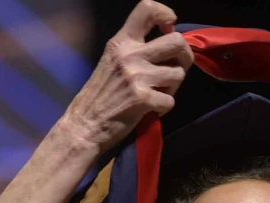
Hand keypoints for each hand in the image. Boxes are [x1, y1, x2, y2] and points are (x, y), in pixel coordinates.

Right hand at [59, 1, 193, 154]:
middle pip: (177, 41)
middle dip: (184, 56)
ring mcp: (137, 76)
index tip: (170, 27)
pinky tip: (149, 109)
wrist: (84, 125)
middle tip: (176, 68)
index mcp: (121, 41)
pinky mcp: (143, 98)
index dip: (166, 13)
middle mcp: (130, 54)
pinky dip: (163, 108)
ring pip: (178, 74)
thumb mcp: (112, 61)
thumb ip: (135, 50)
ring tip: (156, 93)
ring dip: (172, 87)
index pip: (146, 9)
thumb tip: (168, 43)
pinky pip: (170, 101)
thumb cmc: (100, 95)